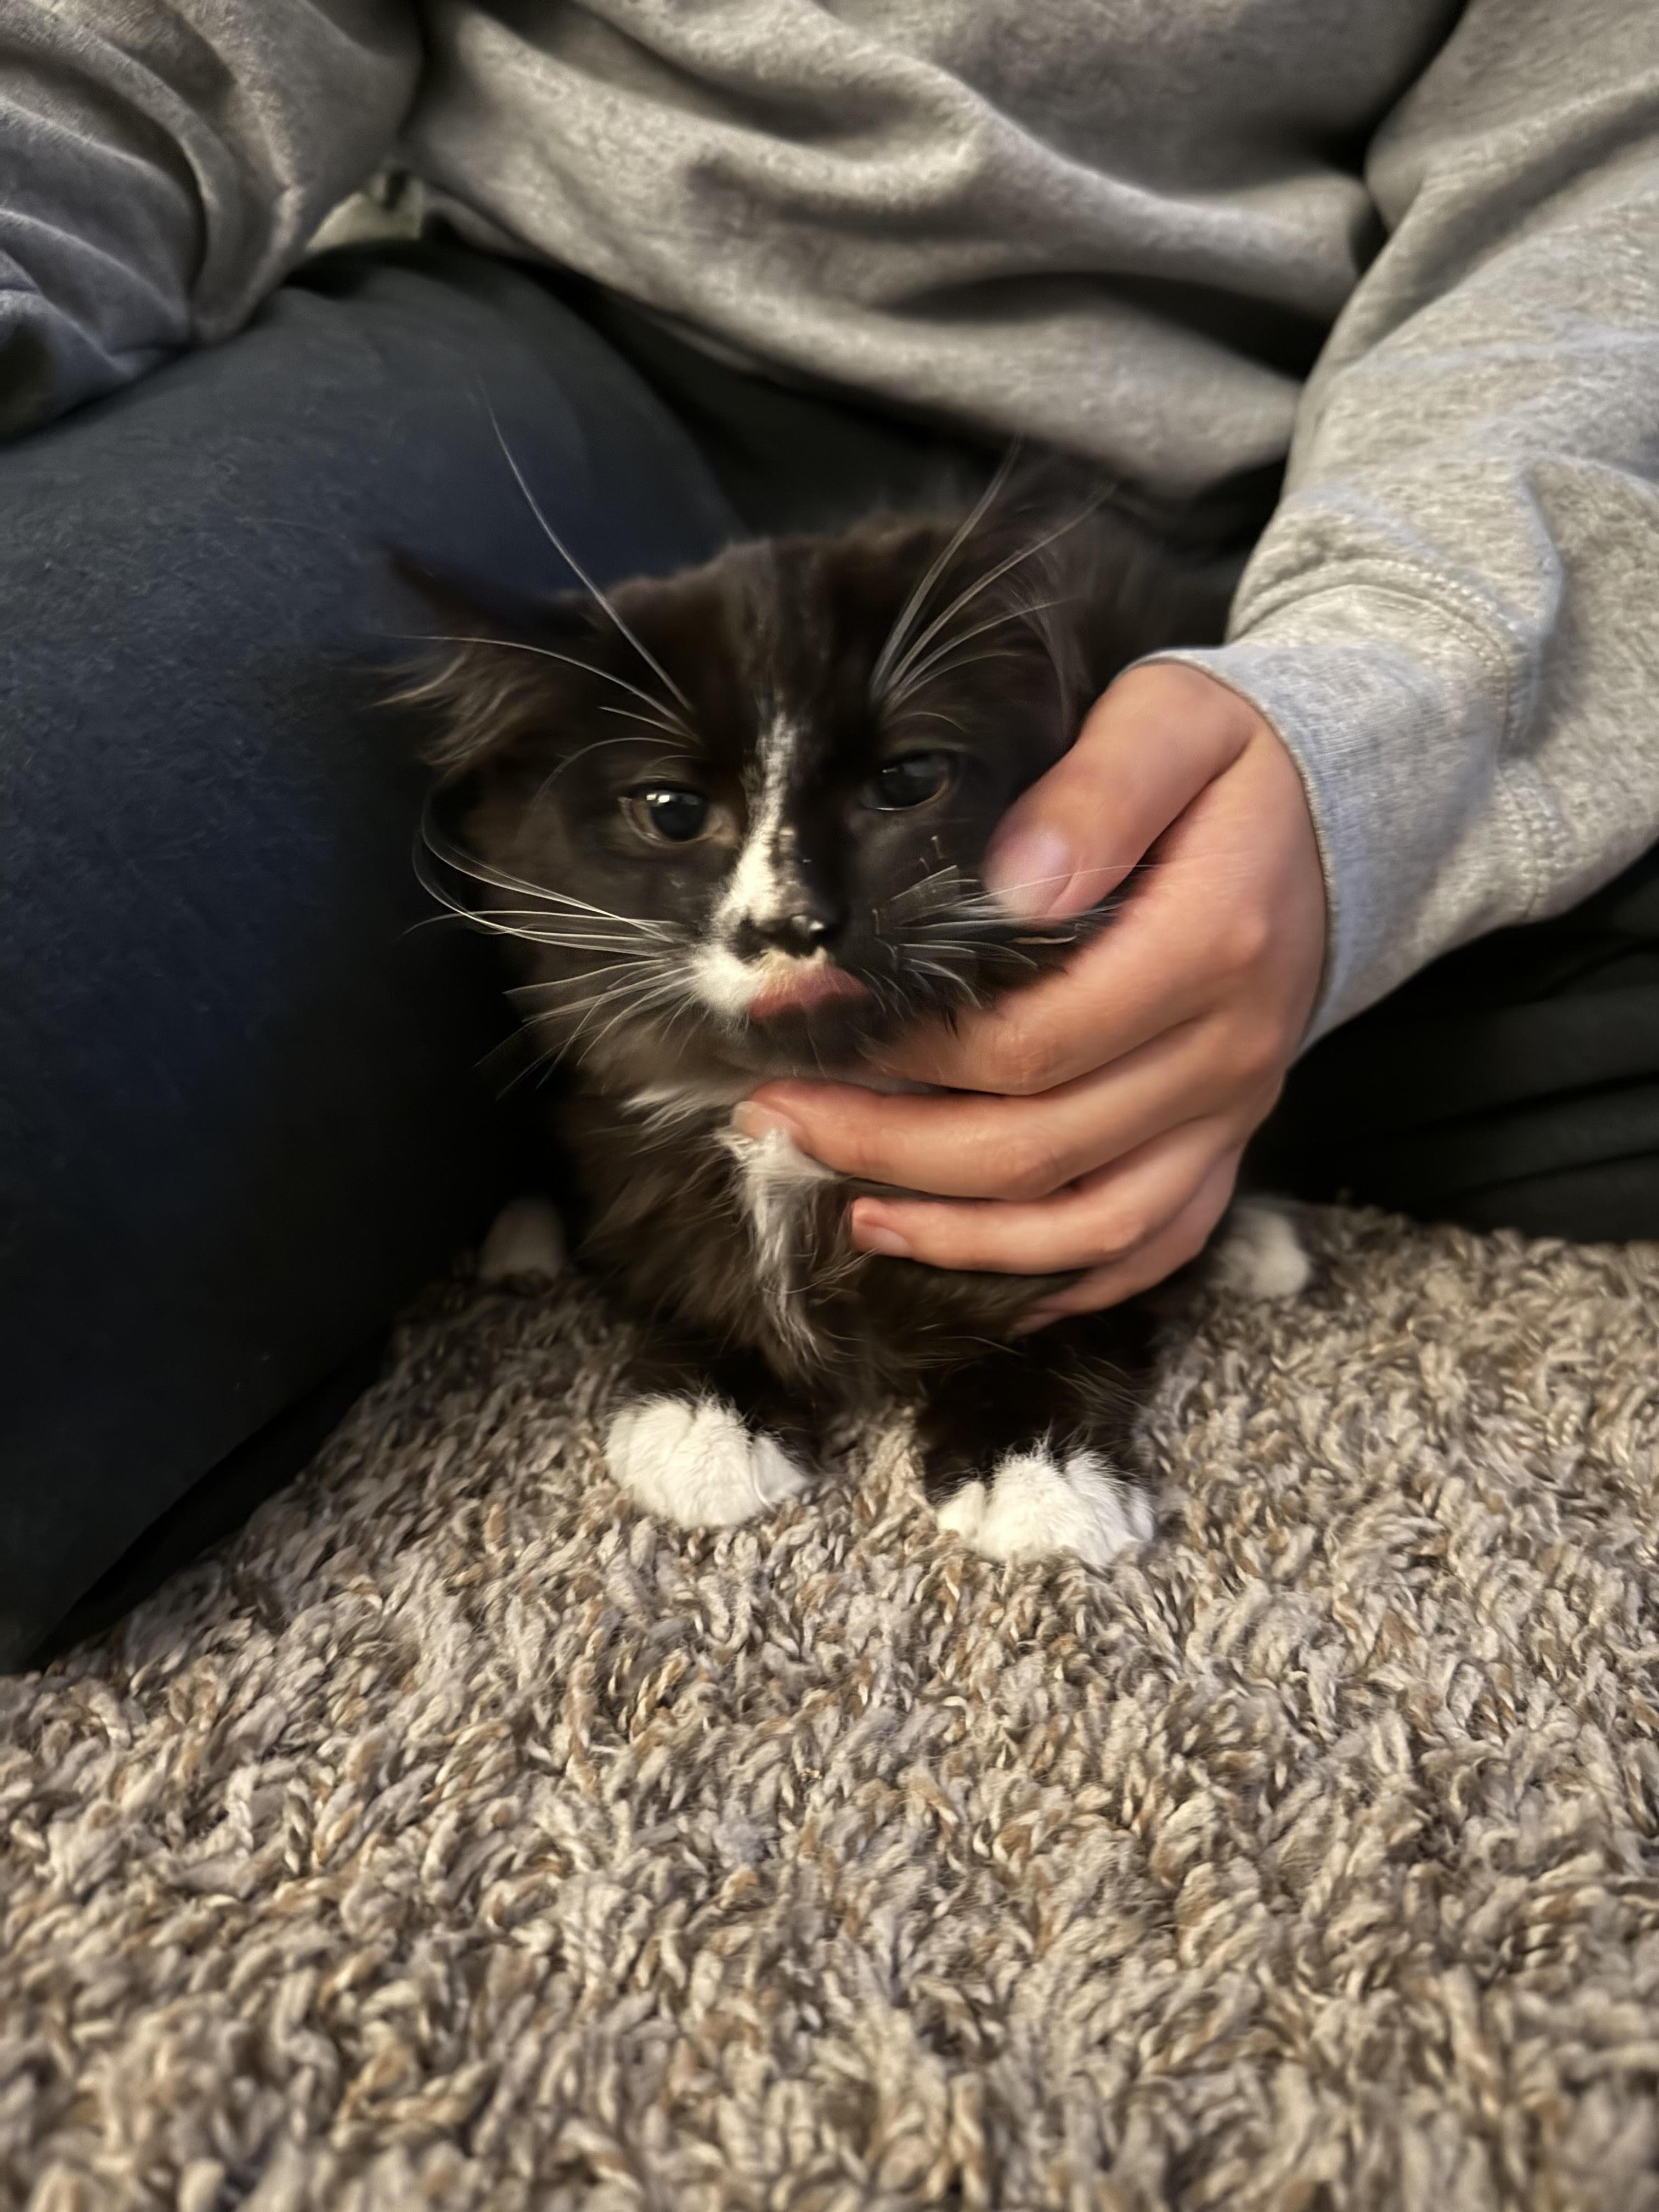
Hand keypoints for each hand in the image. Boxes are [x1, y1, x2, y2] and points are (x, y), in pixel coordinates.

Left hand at [735, 662, 1327, 1321]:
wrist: (1343, 817)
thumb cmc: (1228, 763)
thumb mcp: (1174, 720)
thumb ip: (1099, 788)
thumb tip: (1013, 879)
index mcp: (1210, 946)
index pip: (1032, 1039)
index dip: (904, 1051)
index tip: (802, 1022)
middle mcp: (1227, 1052)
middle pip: (1038, 1146)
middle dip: (889, 1148)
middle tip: (775, 1117)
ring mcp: (1231, 1114)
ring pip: (1091, 1224)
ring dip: (959, 1238)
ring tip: (848, 1214)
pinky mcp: (1226, 1145)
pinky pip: (1152, 1244)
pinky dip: (1062, 1277)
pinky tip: (965, 1271)